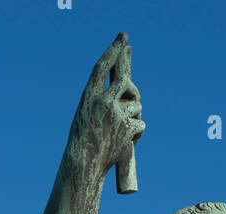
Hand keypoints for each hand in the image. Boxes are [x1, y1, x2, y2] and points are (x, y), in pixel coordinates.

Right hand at [68, 33, 144, 177]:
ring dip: (134, 115)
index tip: (122, 37)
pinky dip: (137, 132)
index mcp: (88, 97)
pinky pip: (141, 124)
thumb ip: (103, 100)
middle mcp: (102, 102)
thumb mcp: (87, 115)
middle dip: (131, 80)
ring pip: (136, 106)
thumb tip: (130, 94)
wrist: (85, 164)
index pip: (102, 67)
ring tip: (120, 130)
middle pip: (124, 81)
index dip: (113, 50)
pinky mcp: (127, 129)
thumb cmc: (84, 140)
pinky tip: (126, 140)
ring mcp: (115, 115)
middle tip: (131, 78)